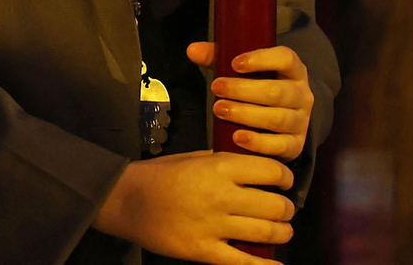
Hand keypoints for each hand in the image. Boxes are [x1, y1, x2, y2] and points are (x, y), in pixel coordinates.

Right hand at [95, 151, 295, 262]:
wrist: (126, 200)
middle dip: (286, 209)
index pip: (271, 171)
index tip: (284, 182)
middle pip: (275, 205)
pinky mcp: (205, 251)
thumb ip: (224, 163)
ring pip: (267, 233)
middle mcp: (222, 196)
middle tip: (283, 210)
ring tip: (281, 231)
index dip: (285, 178)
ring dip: (282, 233)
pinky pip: (244, 263)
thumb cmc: (159, 174)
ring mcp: (214, 226)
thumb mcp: (194, 158)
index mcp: (219, 167)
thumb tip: (255, 170)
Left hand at [188, 42, 314, 159]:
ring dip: (246, 114)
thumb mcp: (243, 69)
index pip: (285, 58)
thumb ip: (218, 57)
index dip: (261, 59)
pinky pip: (280, 146)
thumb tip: (192, 50)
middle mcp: (302, 94)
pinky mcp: (296, 145)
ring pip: (277, 118)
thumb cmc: (259, 85)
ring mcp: (301, 121)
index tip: (234, 63)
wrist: (284, 117)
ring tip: (219, 109)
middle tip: (216, 88)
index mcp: (293, 70)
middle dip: (243, 90)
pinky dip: (258, 142)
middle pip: (277, 91)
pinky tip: (237, 137)